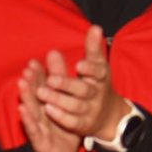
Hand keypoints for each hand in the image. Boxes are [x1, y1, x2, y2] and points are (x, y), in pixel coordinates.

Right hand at [17, 61, 80, 151]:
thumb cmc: (62, 126)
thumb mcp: (64, 101)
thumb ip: (59, 77)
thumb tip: (55, 52)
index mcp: (46, 103)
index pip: (41, 86)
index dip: (37, 74)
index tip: (34, 61)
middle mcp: (39, 113)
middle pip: (34, 95)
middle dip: (30, 81)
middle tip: (27, 68)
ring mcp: (37, 126)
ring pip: (32, 109)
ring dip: (26, 96)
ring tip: (22, 82)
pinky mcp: (38, 140)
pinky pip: (33, 128)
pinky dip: (28, 119)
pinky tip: (22, 109)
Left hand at [36, 26, 128, 142]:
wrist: (110, 115)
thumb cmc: (98, 85)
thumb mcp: (98, 67)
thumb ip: (93, 49)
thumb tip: (95, 27)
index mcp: (101, 78)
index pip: (99, 72)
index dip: (90, 69)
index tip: (78, 65)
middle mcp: (97, 95)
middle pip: (83, 90)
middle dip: (66, 85)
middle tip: (50, 79)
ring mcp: (91, 111)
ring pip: (75, 107)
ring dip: (58, 100)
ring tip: (41, 93)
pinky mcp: (84, 125)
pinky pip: (72, 122)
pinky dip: (60, 116)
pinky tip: (47, 109)